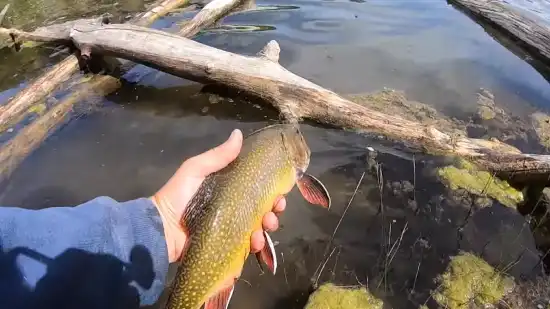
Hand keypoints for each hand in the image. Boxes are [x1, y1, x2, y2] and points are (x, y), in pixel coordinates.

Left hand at [151, 129, 285, 262]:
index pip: (258, 188)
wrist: (161, 229)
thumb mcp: (196, 170)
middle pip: (264, 209)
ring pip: (260, 228)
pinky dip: (257, 243)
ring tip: (263, 228)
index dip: (272, 190)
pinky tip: (256, 241)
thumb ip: (218, 156)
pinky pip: (249, 245)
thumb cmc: (178, 195)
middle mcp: (234, 207)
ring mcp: (232, 228)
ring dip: (268, 227)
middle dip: (274, 211)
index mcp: (230, 189)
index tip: (280, 191)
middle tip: (274, 212)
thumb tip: (238, 133)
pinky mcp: (229, 245)